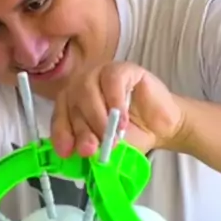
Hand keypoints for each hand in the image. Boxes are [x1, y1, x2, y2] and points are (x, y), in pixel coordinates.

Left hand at [51, 61, 186, 156]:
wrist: (160, 129)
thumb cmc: (130, 136)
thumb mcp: (105, 147)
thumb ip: (90, 146)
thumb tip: (77, 151)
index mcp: (73, 104)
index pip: (59, 114)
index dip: (61, 133)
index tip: (68, 151)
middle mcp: (83, 86)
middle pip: (72, 102)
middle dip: (82, 129)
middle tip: (93, 149)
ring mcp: (101, 74)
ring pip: (87, 88)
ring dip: (97, 117)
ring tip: (112, 137)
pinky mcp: (124, 69)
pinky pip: (112, 79)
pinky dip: (115, 101)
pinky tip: (123, 120)